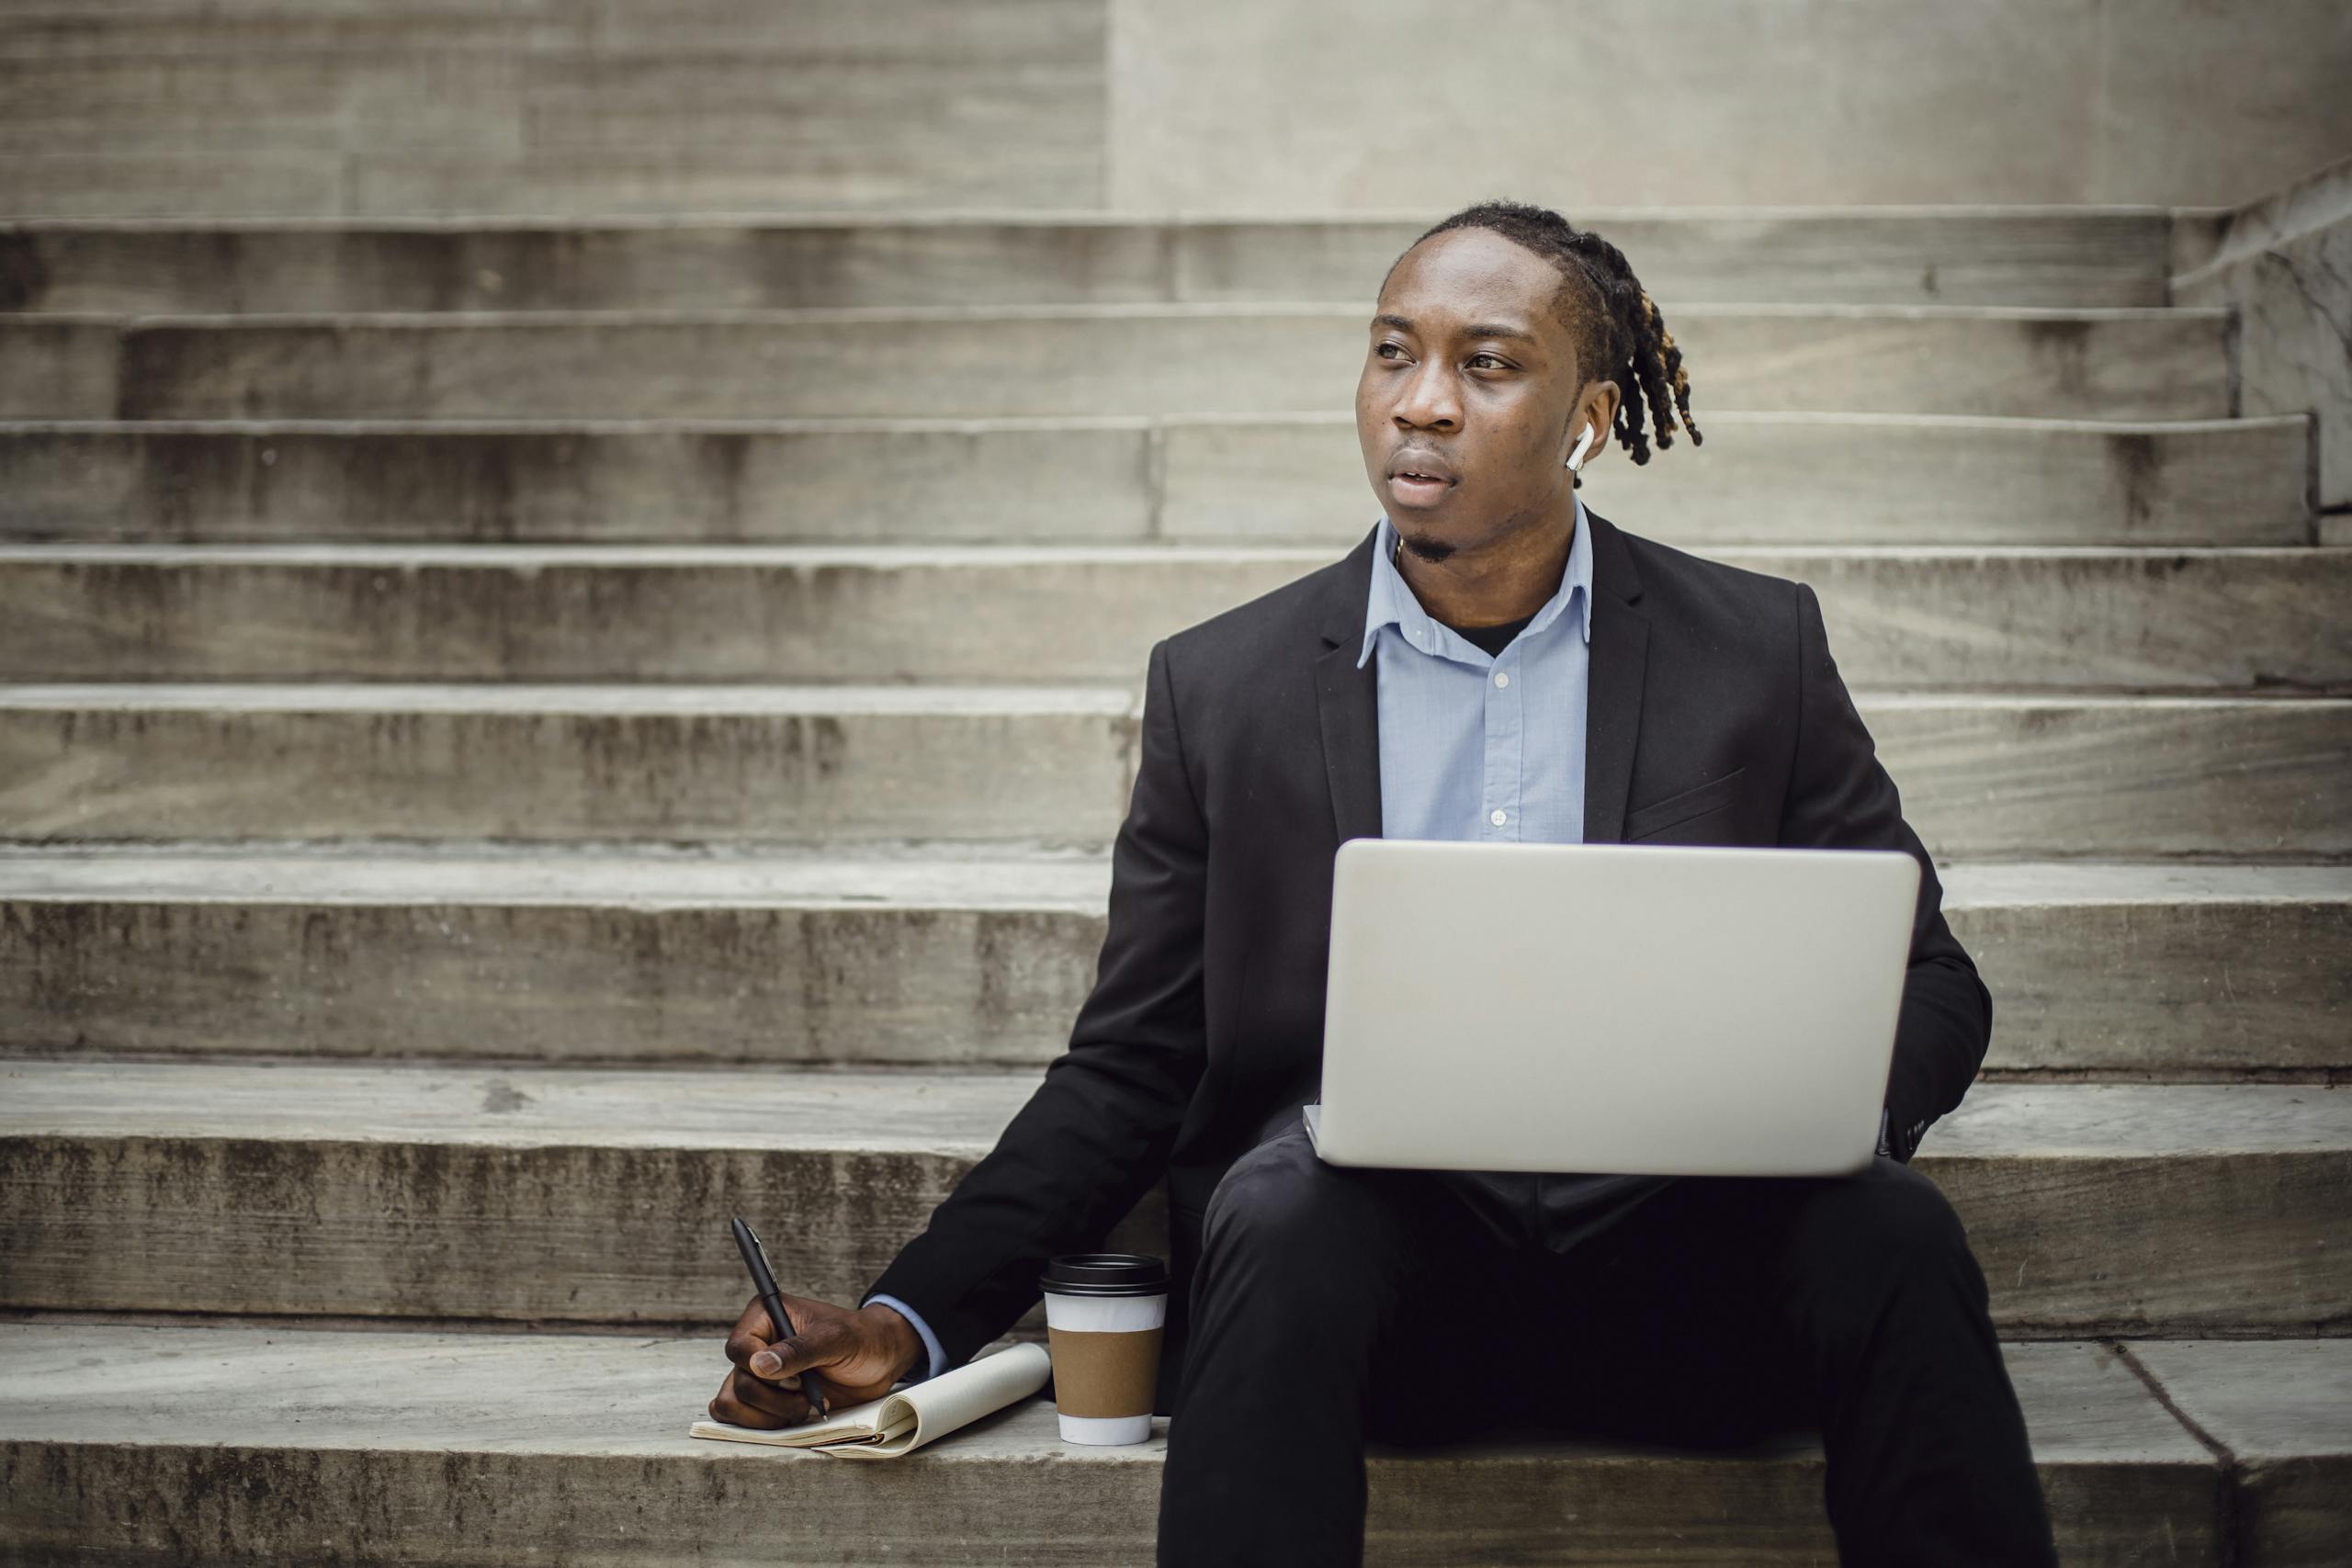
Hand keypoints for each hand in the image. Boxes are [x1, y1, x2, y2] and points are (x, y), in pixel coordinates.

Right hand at [709, 1294, 925, 1428]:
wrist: (878, 1360)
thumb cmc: (859, 1339)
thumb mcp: (835, 1339)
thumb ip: (799, 1350)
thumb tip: (759, 1365)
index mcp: (765, 1316)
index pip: (738, 1348)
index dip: (762, 1370)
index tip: (796, 1378)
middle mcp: (755, 1344)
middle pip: (738, 1383)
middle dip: (774, 1399)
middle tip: (806, 1395)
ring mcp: (757, 1374)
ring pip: (732, 1404)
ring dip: (770, 1415)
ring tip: (803, 1406)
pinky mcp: (764, 1398)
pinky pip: (742, 1418)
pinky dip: (765, 1424)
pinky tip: (795, 1415)